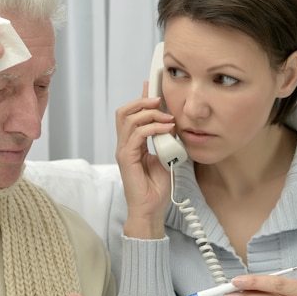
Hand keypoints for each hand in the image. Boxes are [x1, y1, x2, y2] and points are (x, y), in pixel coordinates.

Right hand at [114, 82, 175, 238]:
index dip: (140, 99)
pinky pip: (137, 134)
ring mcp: (124, 151)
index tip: (151, 86)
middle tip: (159, 100)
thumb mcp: (166, 157)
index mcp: (132, 144)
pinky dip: (153, 128)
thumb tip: (172, 124)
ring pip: (129, 119)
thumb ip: (165, 140)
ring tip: (167, 117)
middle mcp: (125, 145)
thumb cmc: (156, 188)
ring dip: (150, 114)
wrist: (150, 209)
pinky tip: (166, 129)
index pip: (132, 115)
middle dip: (142, 102)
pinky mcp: (126, 158)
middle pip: (125, 112)